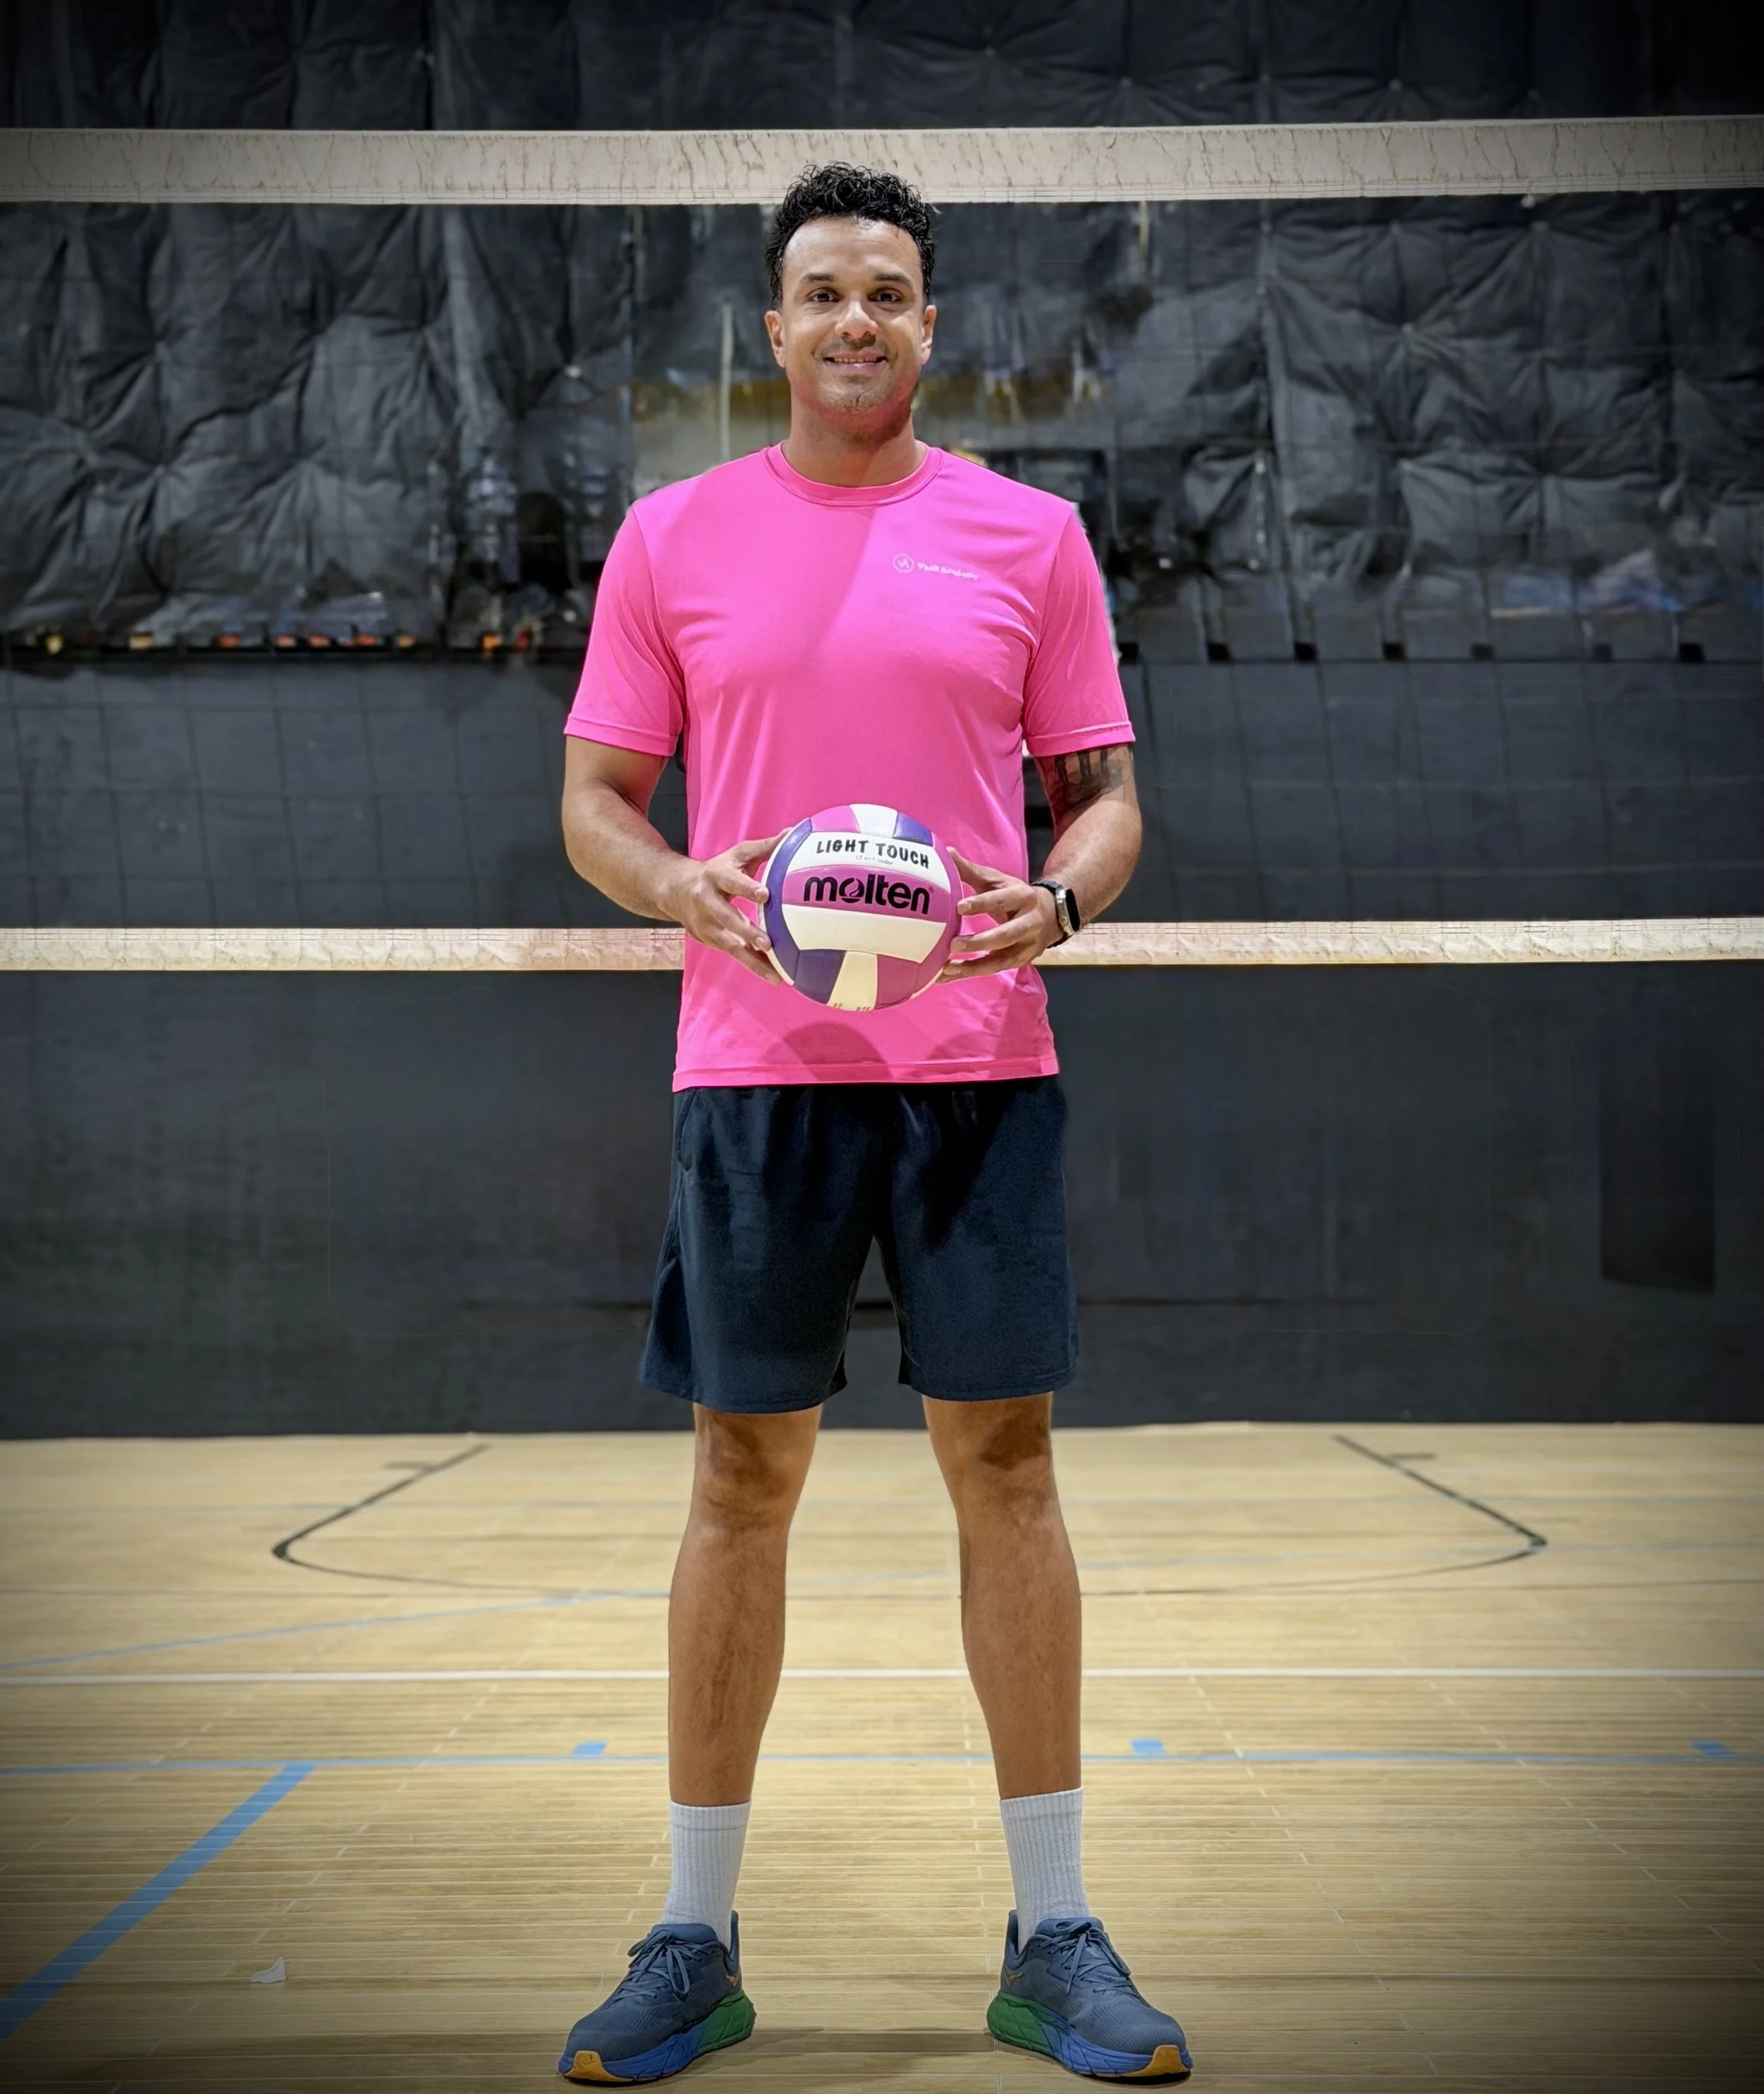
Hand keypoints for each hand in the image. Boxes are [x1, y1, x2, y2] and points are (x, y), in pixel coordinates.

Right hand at [666, 832, 786, 982]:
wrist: (674, 889)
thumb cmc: (717, 870)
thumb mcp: (737, 855)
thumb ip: (765, 848)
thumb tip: (794, 833)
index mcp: (716, 876)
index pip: (732, 882)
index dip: (747, 888)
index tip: (765, 895)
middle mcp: (707, 901)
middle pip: (727, 918)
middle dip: (747, 932)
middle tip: (768, 944)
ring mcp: (706, 924)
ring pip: (729, 944)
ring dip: (752, 960)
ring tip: (774, 974)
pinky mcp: (708, 939)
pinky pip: (733, 954)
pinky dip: (752, 965)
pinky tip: (773, 976)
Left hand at [937, 850, 1060, 981]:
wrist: (1053, 915)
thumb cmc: (1016, 896)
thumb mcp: (999, 881)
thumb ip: (972, 871)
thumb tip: (947, 852)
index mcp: (1023, 897)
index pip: (1002, 900)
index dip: (982, 904)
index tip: (958, 907)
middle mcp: (1029, 923)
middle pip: (1005, 935)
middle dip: (979, 942)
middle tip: (952, 944)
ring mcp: (1027, 946)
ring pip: (1001, 959)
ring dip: (973, 966)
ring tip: (947, 968)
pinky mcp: (1020, 962)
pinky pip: (994, 970)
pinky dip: (970, 973)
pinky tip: (948, 976)